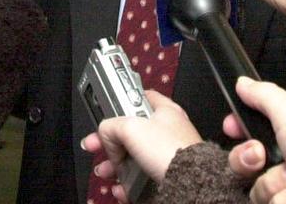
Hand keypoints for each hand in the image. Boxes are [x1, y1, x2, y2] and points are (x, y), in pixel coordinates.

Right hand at [80, 91, 201, 202]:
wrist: (189, 182)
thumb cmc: (170, 150)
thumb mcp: (131, 127)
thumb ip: (112, 125)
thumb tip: (105, 135)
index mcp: (164, 110)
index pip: (137, 98)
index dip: (118, 104)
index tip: (104, 114)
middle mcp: (166, 131)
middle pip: (130, 132)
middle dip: (109, 142)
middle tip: (96, 147)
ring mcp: (166, 153)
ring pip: (133, 157)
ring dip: (114, 165)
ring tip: (105, 171)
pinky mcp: (166, 174)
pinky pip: (141, 176)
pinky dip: (127, 182)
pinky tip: (120, 188)